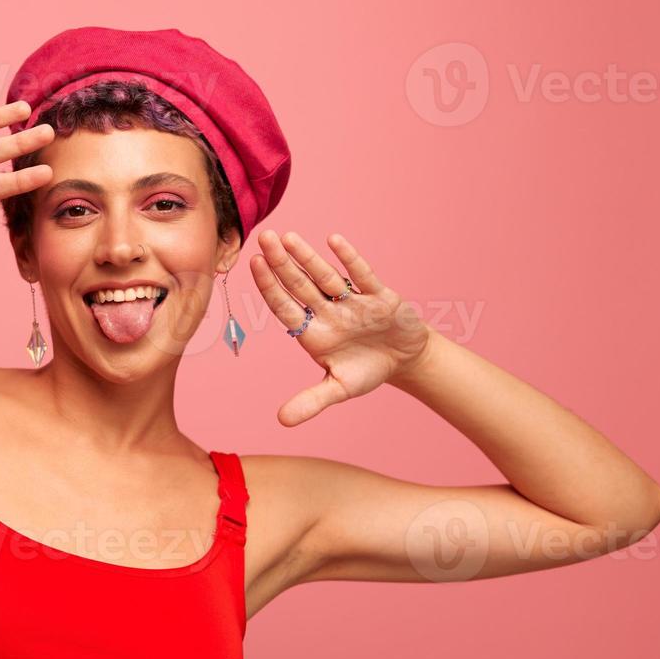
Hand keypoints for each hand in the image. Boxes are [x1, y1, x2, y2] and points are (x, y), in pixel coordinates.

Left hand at [249, 230, 431, 426]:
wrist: (404, 360)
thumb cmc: (366, 370)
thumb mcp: (339, 388)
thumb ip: (311, 401)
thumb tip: (281, 422)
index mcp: (312, 332)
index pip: (285, 307)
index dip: (269, 287)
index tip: (254, 264)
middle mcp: (327, 312)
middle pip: (300, 285)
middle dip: (282, 264)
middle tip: (264, 238)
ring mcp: (351, 302)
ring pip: (325, 276)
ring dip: (307, 257)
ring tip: (288, 237)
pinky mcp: (378, 296)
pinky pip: (362, 275)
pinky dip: (349, 260)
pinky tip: (333, 240)